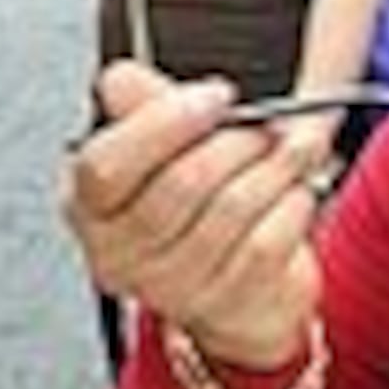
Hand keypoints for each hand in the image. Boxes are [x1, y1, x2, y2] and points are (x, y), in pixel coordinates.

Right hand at [70, 61, 324, 369]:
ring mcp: (172, 289)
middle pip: (179, 184)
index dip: (165, 122)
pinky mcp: (225, 307)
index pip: (107, 166)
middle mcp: (120, 255)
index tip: (217, 95)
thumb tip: (122, 80)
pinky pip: (266, 242)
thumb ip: (145, 106)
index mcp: (91, 207)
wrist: (241, 285)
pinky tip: (297, 191)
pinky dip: (292, 206)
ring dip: (275, 167)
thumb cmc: (198, 203)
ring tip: (295, 147)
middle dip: (236, 142)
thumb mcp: (167, 144)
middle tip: (266, 125)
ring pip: (231, 209)